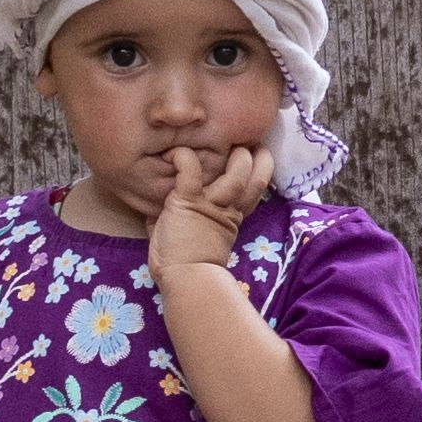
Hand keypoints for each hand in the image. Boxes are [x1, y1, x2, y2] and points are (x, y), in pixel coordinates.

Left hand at [142, 138, 274, 271]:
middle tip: (245, 143)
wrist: (184, 278)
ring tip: (218, 142)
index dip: (260, 169)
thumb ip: (188, 218)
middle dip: (253, 156)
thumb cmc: (185, 263)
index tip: (256, 155)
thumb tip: (162, 208)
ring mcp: (210, 203)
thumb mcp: (196, 237)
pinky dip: (182, 157)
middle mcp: (227, 207)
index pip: (255, 188)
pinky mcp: (187, 200)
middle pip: (254, 176)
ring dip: (233, 153)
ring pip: (235, 171)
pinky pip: (189, 169)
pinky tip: (175, 152)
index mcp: (232, 216)